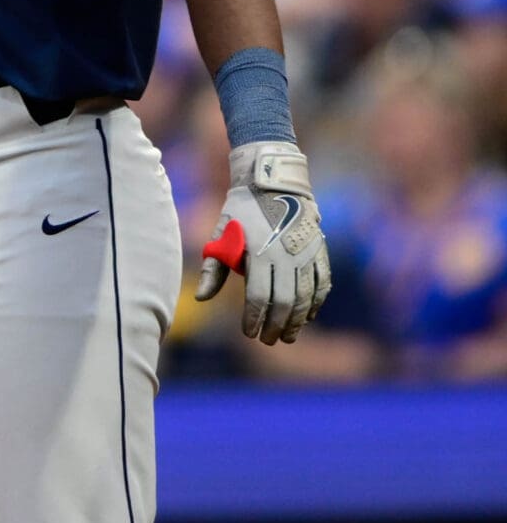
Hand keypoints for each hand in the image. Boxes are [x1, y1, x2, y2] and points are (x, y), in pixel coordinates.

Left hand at [194, 141, 333, 344]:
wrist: (272, 182)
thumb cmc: (240, 210)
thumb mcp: (221, 233)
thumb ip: (213, 268)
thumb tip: (201, 298)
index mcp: (259, 253)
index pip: (258, 298)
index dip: (254, 319)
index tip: (248, 333)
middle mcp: (285, 256)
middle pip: (284, 302)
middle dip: (276, 325)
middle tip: (267, 340)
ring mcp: (305, 253)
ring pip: (306, 297)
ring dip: (298, 320)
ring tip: (288, 335)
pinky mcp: (319, 250)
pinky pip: (323, 282)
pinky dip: (317, 302)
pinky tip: (310, 316)